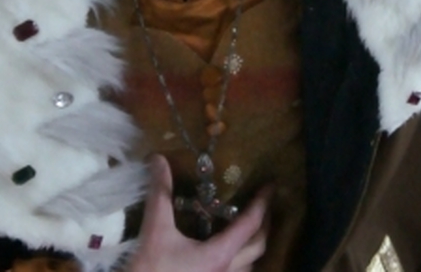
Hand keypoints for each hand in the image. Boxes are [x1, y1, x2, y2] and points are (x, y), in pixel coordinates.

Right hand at [128, 155, 270, 271]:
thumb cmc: (150, 270)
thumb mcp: (155, 231)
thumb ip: (160, 194)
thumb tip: (159, 160)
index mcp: (220, 255)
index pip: (250, 224)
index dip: (262, 203)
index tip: (270, 186)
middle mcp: (228, 271)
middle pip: (258, 246)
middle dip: (265, 224)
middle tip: (263, 205)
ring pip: (250, 265)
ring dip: (253, 246)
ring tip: (249, 228)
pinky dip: (240, 262)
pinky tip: (228, 254)